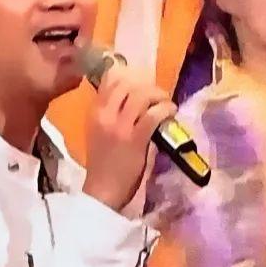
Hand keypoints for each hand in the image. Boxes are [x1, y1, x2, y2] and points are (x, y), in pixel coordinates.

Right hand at [82, 62, 175, 212]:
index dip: (129, 76)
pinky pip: (154, 114)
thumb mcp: (98, 132)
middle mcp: (105, 114)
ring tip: (166, 103)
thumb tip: (130, 97)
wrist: (103, 190)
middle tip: (157, 95)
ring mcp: (121, 126)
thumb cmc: (102, 164)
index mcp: (94, 112)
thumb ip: (109, 114)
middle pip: (128, 84)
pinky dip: (166, 109)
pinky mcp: (136, 139)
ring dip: (159, 95)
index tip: (141, 83)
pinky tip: (171, 112)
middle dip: (147, 85)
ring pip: (142, 95)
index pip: (109, 80)